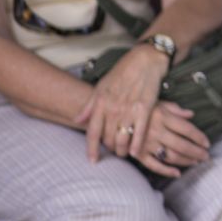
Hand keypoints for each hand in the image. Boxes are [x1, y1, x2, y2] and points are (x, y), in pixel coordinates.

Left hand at [74, 44, 167, 162]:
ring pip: (122, 139)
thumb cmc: (122, 72)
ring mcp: (129, 110)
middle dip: (110, 148)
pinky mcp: (145, 109)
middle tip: (113, 151)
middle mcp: (113, 109)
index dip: (92, 149)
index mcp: (101, 103)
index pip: (93, 132)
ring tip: (124, 152)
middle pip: (108, 139)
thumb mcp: (101, 86)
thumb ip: (89, 105)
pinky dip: (136, 146)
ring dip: (122, 150)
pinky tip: (135, 152)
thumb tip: (76, 119)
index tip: (92, 160)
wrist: (145, 60)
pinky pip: (139, 133)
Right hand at [132, 101, 210, 178]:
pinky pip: (153, 165)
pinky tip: (177, 173)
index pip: (187, 129)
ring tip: (195, 162)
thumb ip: (175, 109)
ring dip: (185, 161)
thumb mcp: (157, 103)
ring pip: (170, 156)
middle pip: (181, 144)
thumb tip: (191, 114)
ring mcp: (147, 144)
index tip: (207, 143)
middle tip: (206, 157)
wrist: (114, 115)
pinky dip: (166, 171)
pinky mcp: (138, 154)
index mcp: (163, 117)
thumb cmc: (139, 108)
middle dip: (196, 152)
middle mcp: (157, 131)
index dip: (199, 137)